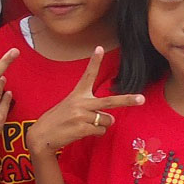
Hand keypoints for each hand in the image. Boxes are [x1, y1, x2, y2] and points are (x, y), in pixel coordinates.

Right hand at [25, 47, 144, 155]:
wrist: (42, 135)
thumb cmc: (58, 121)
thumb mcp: (71, 108)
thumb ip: (91, 109)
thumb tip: (111, 119)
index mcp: (77, 94)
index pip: (88, 75)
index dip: (94, 61)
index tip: (99, 48)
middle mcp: (81, 103)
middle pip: (109, 101)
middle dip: (127, 100)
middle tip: (142, 99)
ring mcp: (82, 116)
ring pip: (107, 121)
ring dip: (102, 125)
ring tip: (85, 126)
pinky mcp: (82, 128)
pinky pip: (101, 131)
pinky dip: (96, 134)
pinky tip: (82, 132)